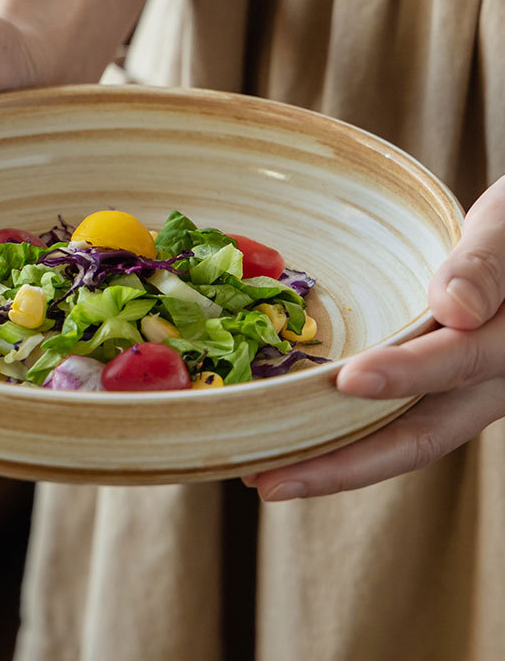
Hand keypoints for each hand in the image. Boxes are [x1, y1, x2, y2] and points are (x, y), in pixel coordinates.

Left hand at [243, 176, 504, 499]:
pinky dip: (338, 436)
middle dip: (343, 465)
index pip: (455, 363)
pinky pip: (385, 420)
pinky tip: (290, 438)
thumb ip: (485, 265)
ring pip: (395, 439)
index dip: (404, 374)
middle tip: (270, 481)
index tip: (348, 380)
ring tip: (264, 474)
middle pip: (416, 437)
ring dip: (331, 462)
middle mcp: (483, 385)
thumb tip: (457, 309)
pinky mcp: (428, 388)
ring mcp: (454, 393)